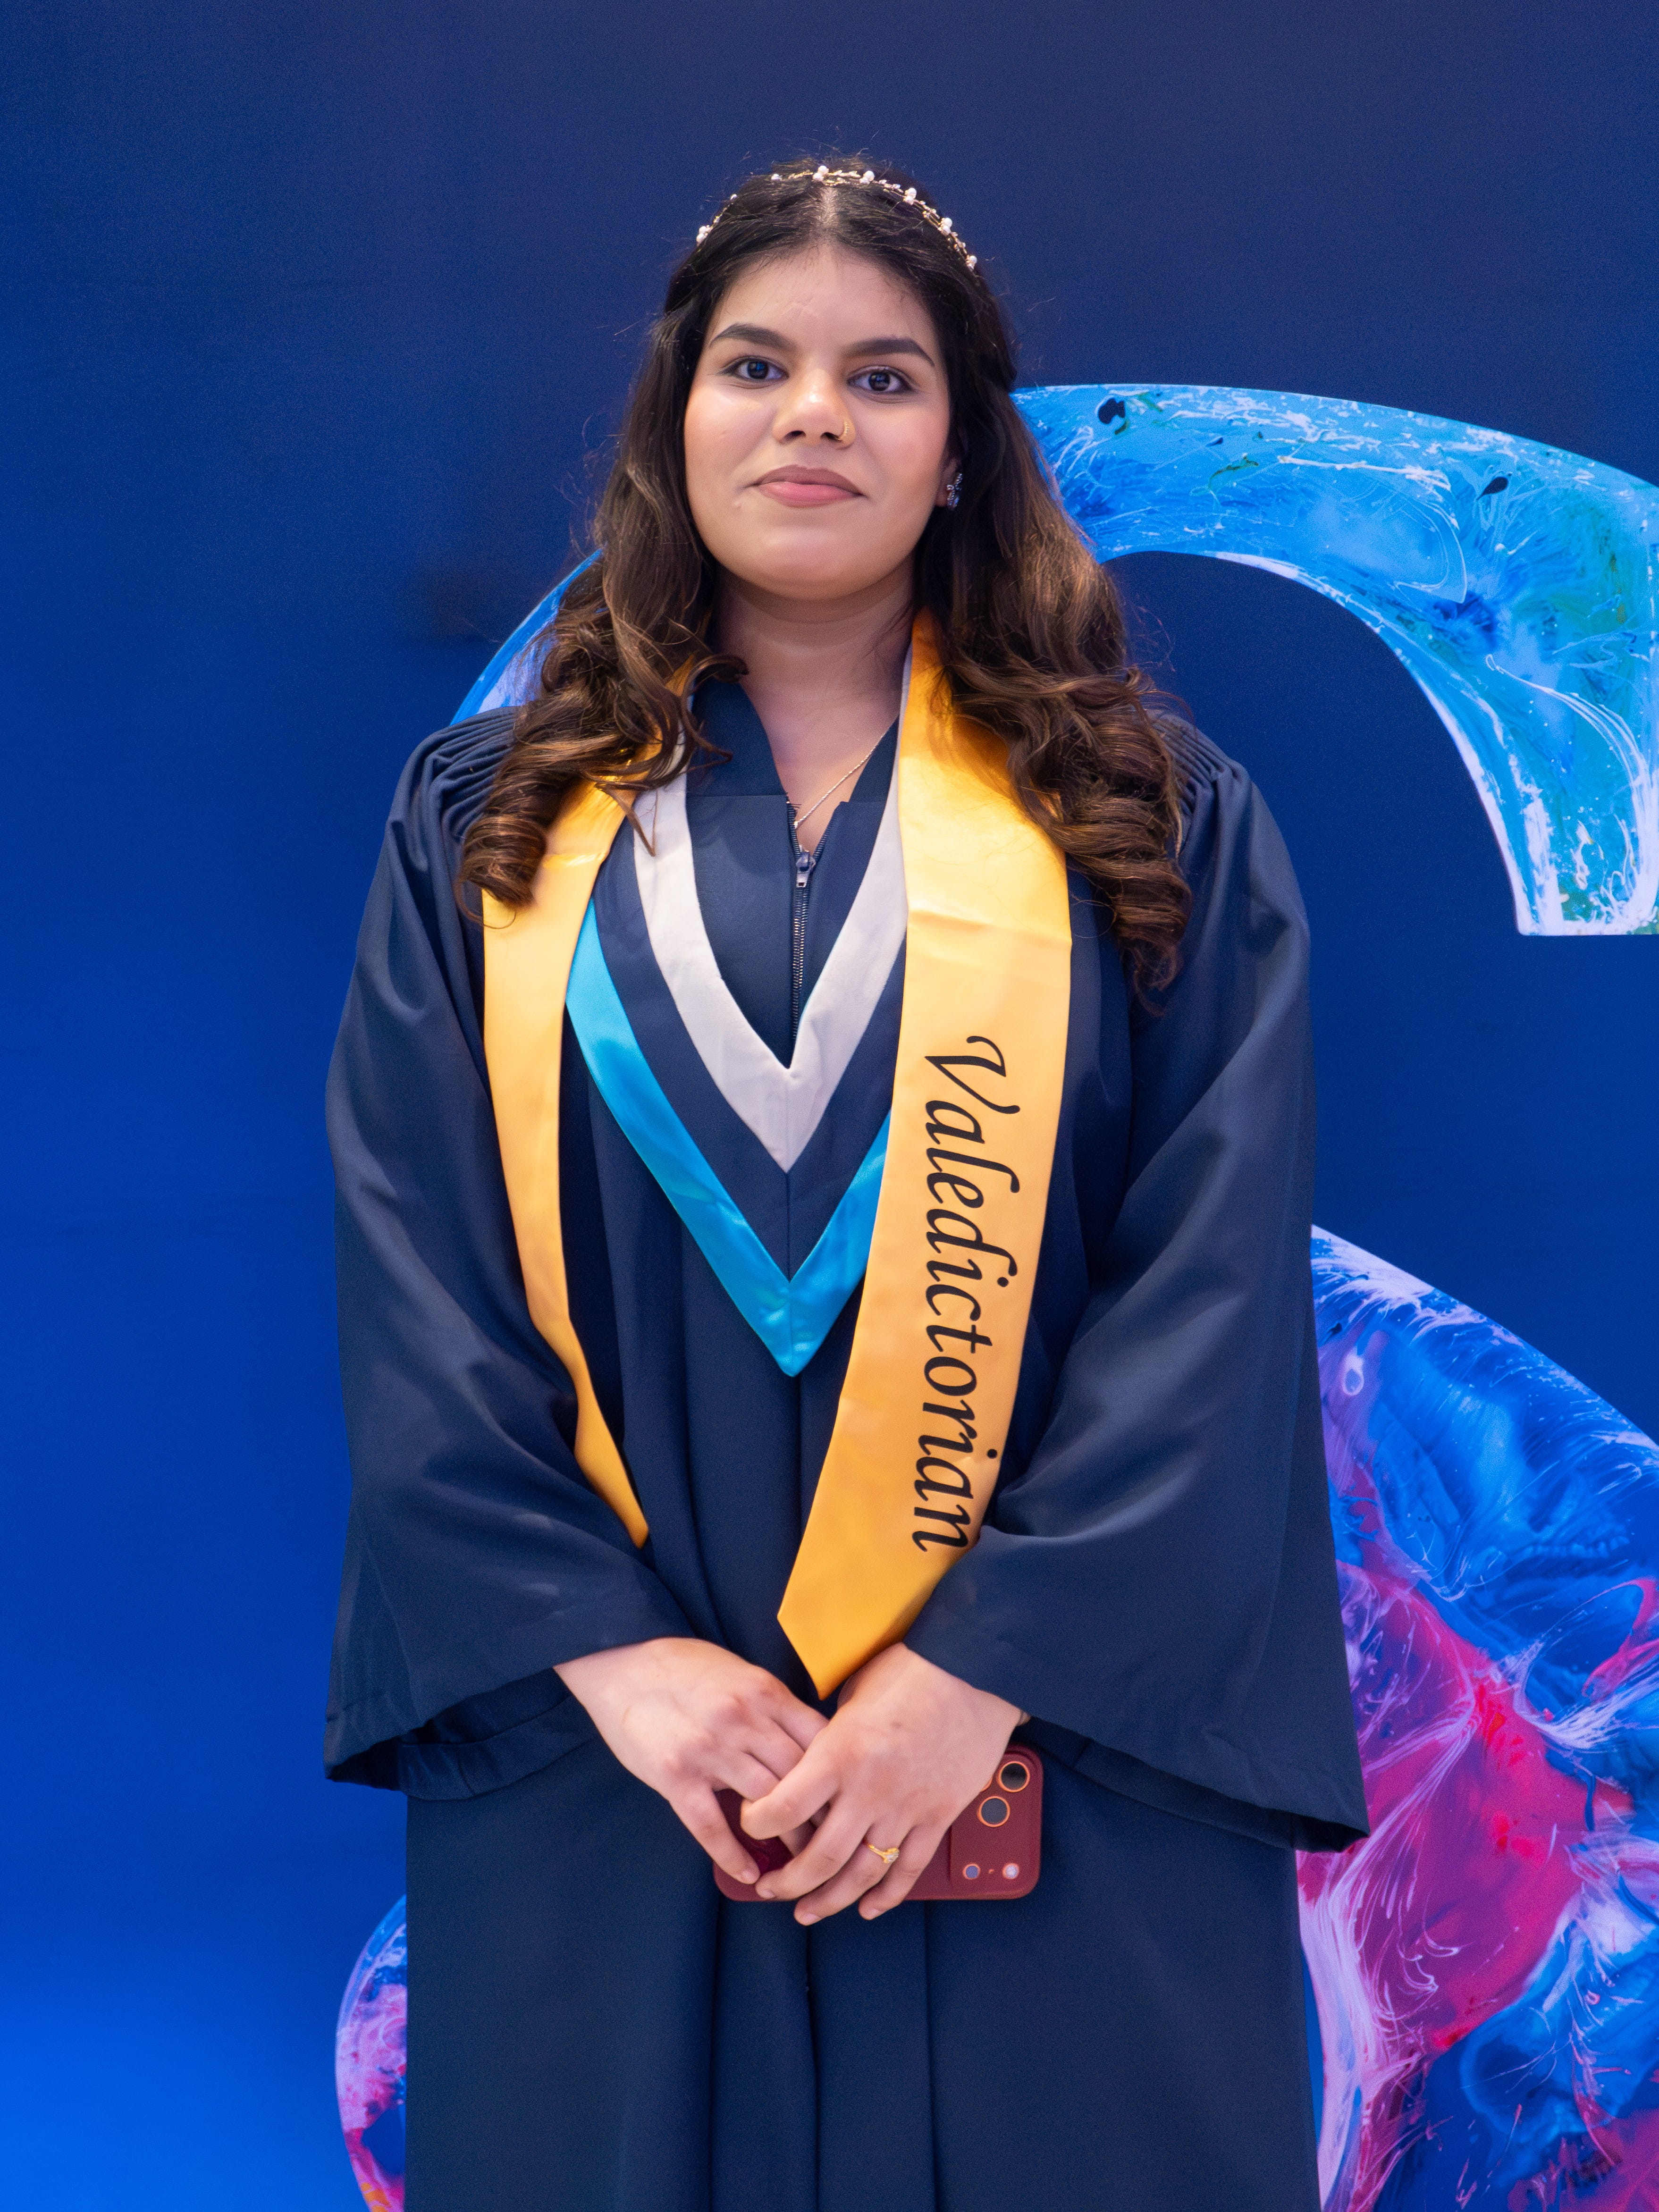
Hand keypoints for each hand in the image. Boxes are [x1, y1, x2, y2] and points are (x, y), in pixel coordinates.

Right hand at [555, 1637, 826, 1886]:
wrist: (624, 1660)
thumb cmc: (687, 1668)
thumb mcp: (742, 1675)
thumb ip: (774, 1708)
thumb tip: (812, 1744)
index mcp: (764, 1693)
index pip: (819, 1741)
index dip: (840, 1776)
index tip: (850, 1801)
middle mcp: (743, 1720)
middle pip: (799, 1776)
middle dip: (822, 1814)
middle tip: (837, 1843)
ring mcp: (709, 1749)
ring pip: (764, 1803)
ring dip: (787, 1838)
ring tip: (802, 1865)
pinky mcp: (675, 1775)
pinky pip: (709, 1824)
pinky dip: (731, 1853)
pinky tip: (747, 1874)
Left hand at [739, 1643, 1021, 1923]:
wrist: (975, 1669)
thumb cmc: (910, 1670)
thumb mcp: (853, 1694)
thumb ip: (829, 1735)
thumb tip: (807, 1760)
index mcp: (840, 1752)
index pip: (784, 1807)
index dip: (758, 1823)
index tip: (750, 1823)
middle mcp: (870, 1788)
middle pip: (820, 1857)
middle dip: (788, 1882)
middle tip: (770, 1888)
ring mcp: (907, 1807)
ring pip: (862, 1873)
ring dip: (831, 1899)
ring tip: (808, 1911)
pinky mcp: (939, 1815)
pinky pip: (909, 1867)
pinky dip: (887, 1895)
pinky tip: (867, 1907)